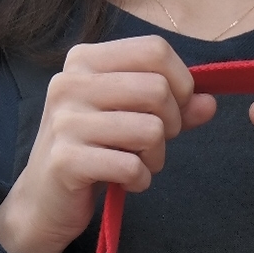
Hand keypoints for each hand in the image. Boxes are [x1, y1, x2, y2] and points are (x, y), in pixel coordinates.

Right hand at [0, 36, 216, 252]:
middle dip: (172, 125)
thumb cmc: (91, 154)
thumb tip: (209, 102)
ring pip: (150, 129)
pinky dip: (141, 181)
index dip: (180, 84)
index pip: (154, 50)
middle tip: (154, 146)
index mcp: (85, 60)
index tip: (174, 111)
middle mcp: (71, 83)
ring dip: (157, 158)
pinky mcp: (68, 160)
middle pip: (157, 89)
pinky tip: (126, 183)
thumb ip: (170, 108)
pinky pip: (132, 167)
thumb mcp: (128, 121)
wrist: (44, 201)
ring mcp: (66, 121)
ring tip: (139, 165)